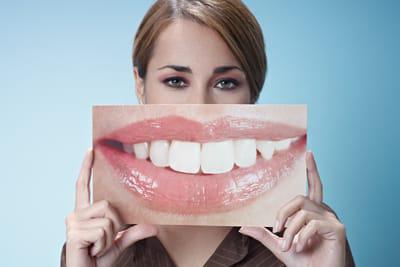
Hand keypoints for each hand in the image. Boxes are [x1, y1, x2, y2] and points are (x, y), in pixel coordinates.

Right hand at [65, 149, 156, 266]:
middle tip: (104, 242)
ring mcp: (73, 223)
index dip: (87, 167)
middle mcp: (75, 214)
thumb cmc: (99, 259)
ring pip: (108, 218)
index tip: (90, 150)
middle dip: (114, 225)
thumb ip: (134, 232)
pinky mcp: (73, 233)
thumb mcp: (119, 243)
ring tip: (98, 247)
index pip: (84, 186)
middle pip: (108, 204)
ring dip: (110, 237)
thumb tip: (154, 227)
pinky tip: (92, 251)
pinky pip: (103, 231)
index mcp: (85, 213)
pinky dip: (104, 244)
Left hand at [239, 151, 346, 266]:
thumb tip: (242, 227)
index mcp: (313, 212)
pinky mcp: (338, 229)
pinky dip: (302, 237)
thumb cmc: (303, 261)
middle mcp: (324, 212)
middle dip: (283, 213)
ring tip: (289, 246)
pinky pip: (312, 224)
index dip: (311, 169)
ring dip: (290, 231)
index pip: (313, 186)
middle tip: (276, 230)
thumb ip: (264, 234)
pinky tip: (301, 247)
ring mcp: (333, 220)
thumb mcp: (279, 245)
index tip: (308, 153)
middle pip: (300, 198)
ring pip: (302, 213)